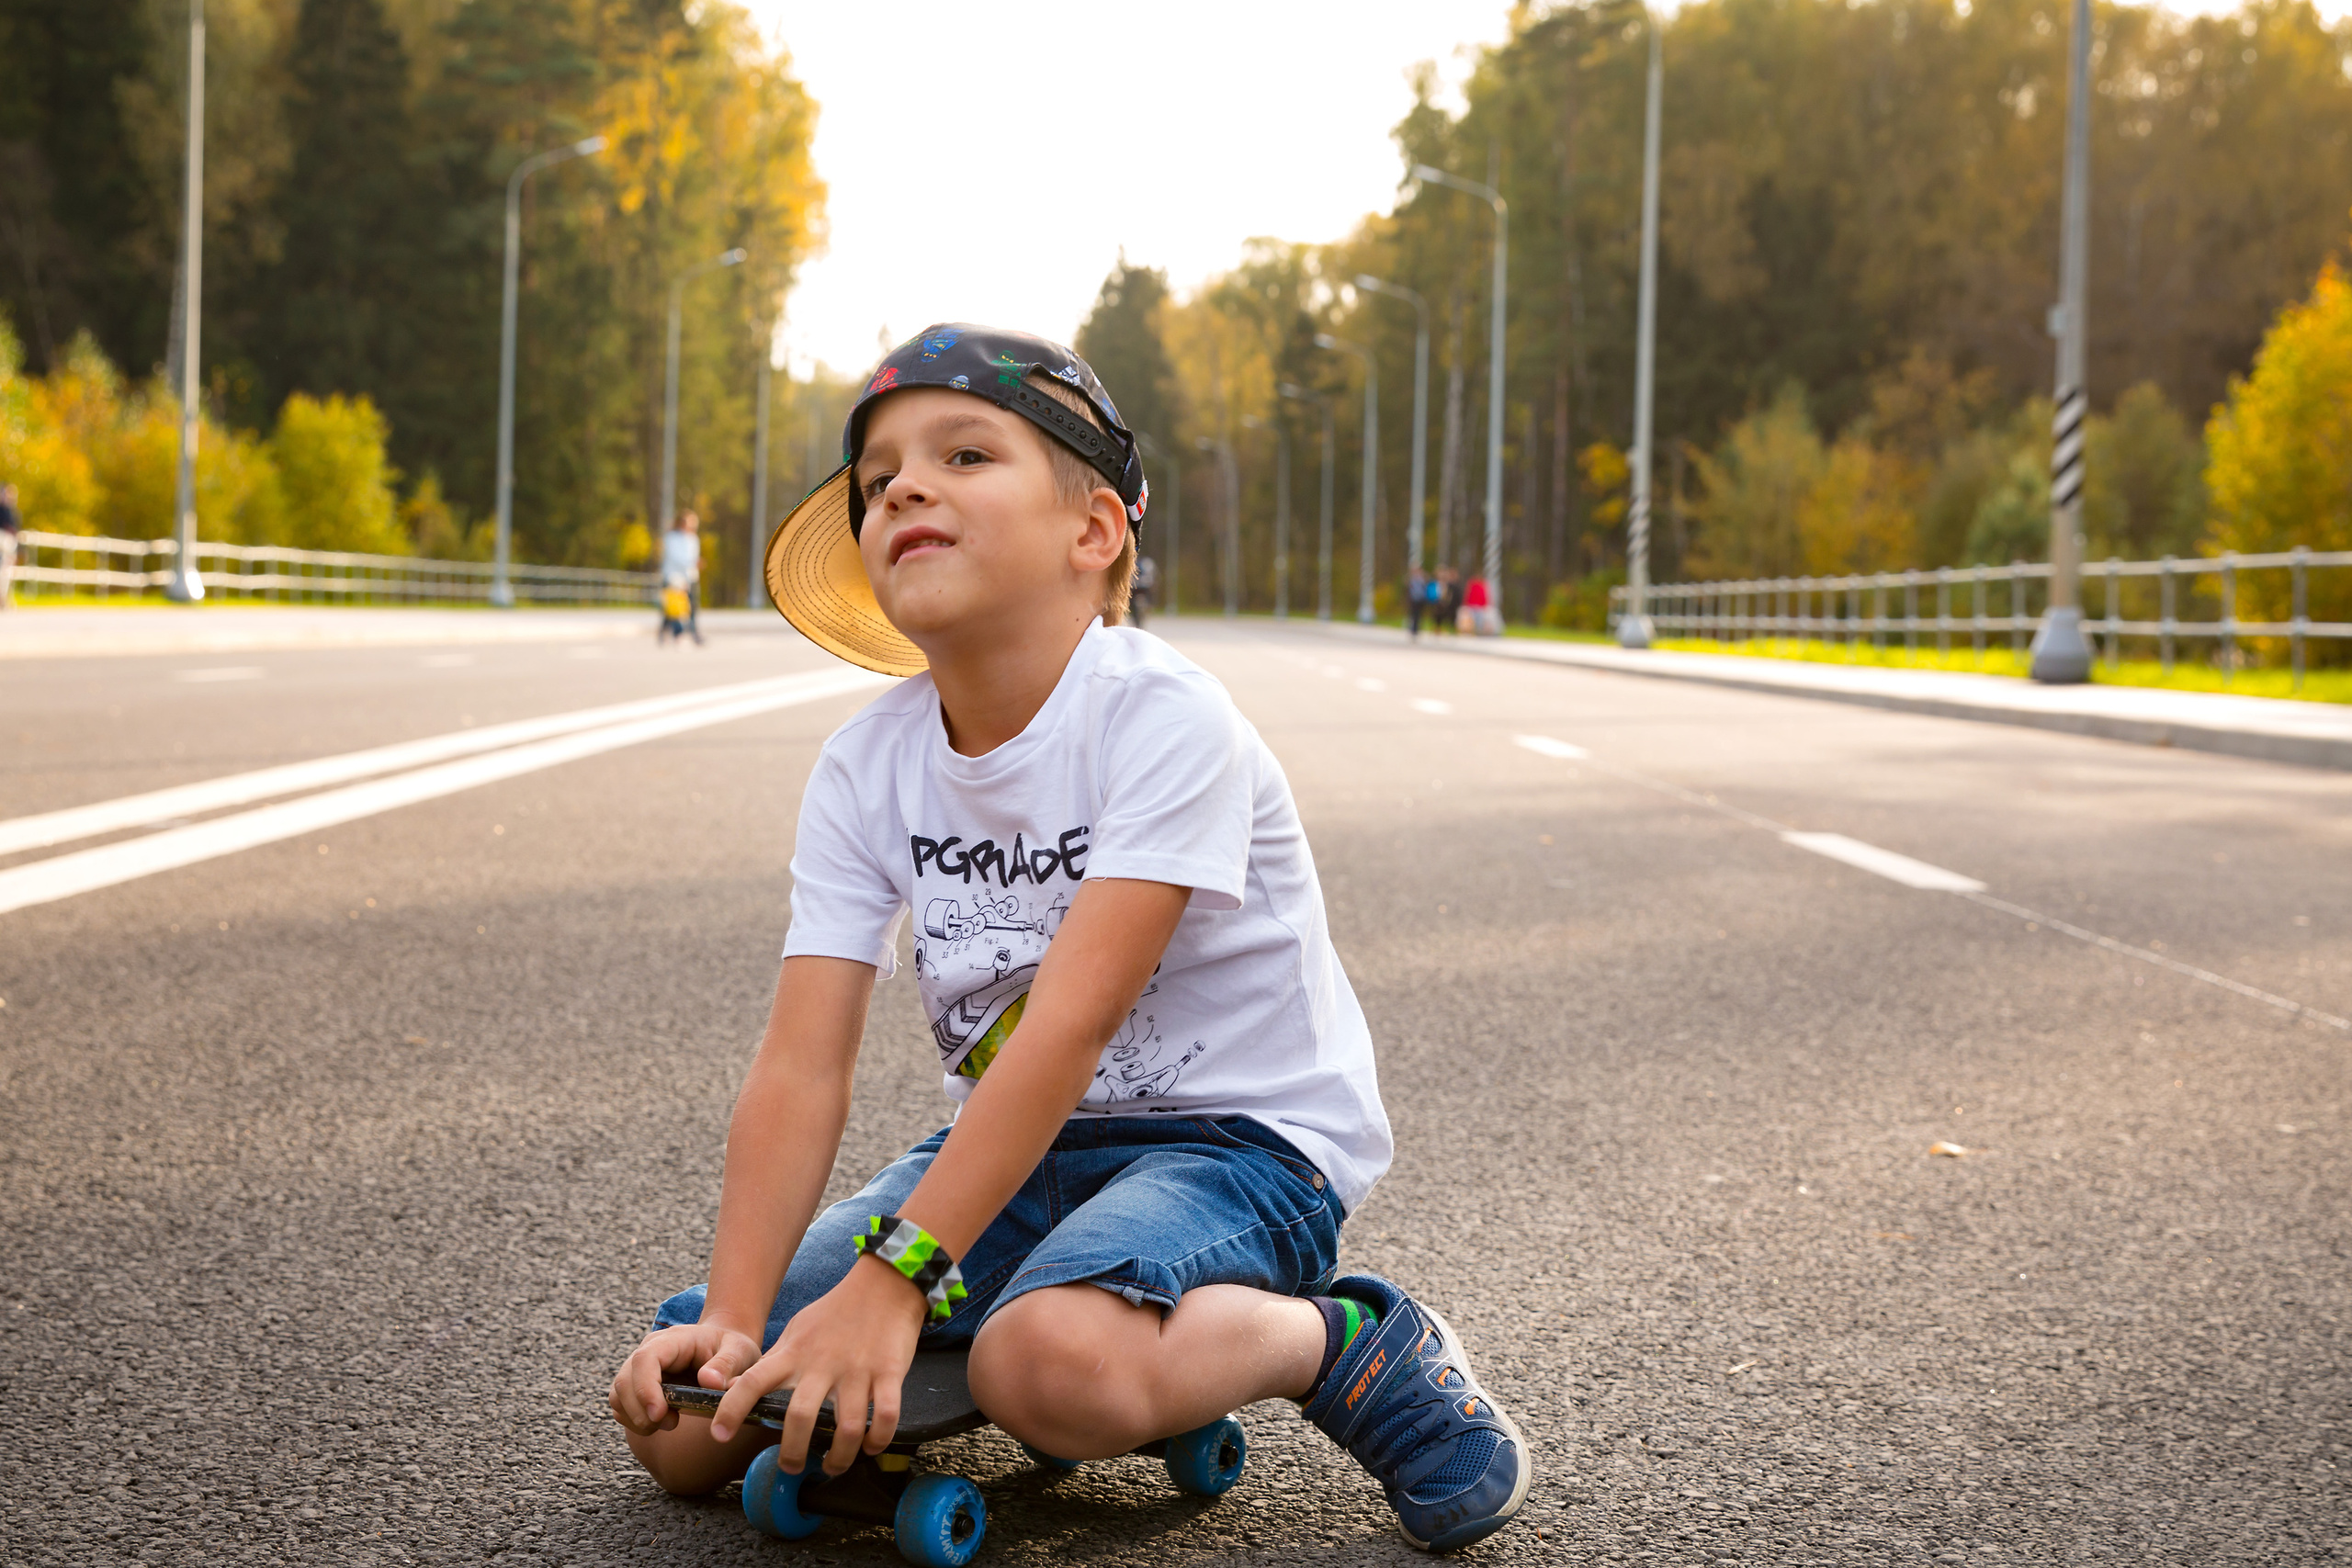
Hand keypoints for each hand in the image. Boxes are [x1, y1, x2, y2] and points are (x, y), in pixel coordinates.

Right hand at [608, 1318, 762, 1435]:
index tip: (659, 1413)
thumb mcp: (739, 1351)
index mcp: (672, 1340)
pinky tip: (660, 1423)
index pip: (645, 1359)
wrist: (723, 1346)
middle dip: (640, 1410)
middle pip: (625, 1381)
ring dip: (637, 1418)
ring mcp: (639, 1369)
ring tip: (671, 1422)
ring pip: (619, 1396)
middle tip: (671, 1423)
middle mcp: (649, 1351)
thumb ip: (727, 1365)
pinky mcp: (637, 1386)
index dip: (645, 1387)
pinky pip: (622, 1406)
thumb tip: (709, 1382)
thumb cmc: (731, 1348)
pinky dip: (635, 1421)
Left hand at [710, 1255, 926, 1474]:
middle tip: (791, 1467)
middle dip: (792, 1453)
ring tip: (833, 1465)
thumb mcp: (796, 1332)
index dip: (731, 1410)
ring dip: (839, 1458)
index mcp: (794, 1354)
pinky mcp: (889, 1372)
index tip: (719, 1435)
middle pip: (799, 1419)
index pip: (752, 1382)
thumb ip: (771, 1362)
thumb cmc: (835, 1313)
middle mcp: (822, 1365)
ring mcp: (857, 1370)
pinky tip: (870, 1446)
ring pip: (846, 1428)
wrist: (884, 1284)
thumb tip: (736, 1389)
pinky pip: (886, 1416)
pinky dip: (878, 1440)